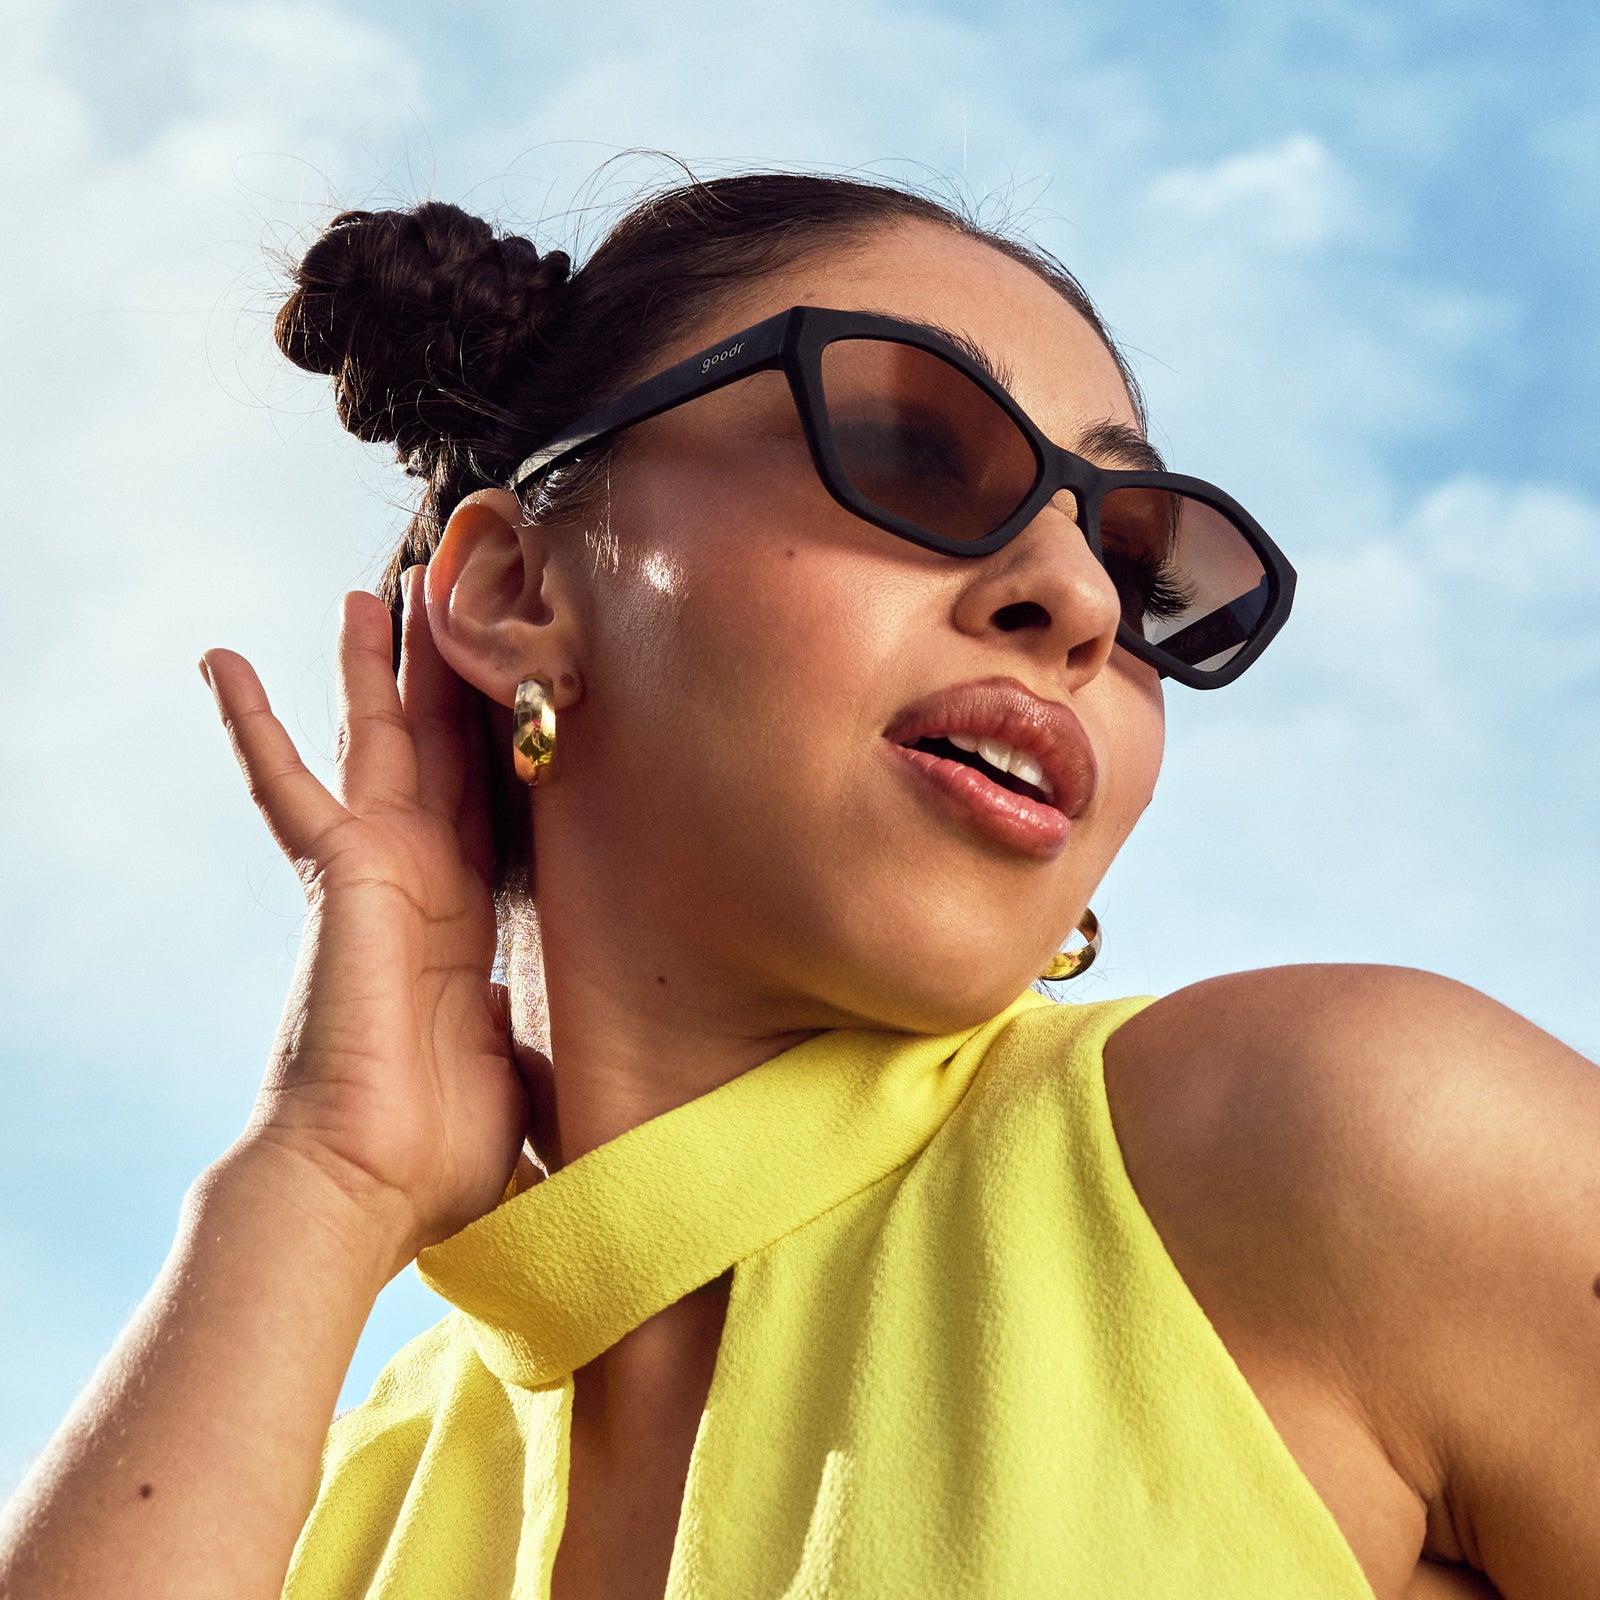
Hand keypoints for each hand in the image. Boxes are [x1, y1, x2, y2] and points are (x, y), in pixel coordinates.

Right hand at [200, 569, 530, 1268]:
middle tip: (448, 609)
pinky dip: (254, 724)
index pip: (487, 807)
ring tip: (374, 595)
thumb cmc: (439, 1150)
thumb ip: (536, 1029)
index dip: (498, 744)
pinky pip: (287, 785)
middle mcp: (421, 881)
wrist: (369, 1183)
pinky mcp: (341, 873)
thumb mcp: (522, 1068)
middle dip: (445, 681)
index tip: (514, 686)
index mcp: (464, 918)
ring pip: (379, 742)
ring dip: (374, 670)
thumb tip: (568, 1039)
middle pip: (440, 753)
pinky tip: (225, 661)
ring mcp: (378, 871)